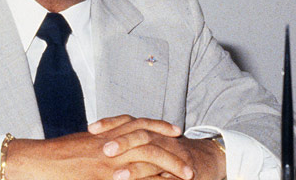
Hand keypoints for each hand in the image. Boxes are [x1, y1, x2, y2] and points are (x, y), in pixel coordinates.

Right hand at [5, 116, 191, 179]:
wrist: (38, 162)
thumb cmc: (57, 154)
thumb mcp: (83, 143)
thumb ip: (101, 141)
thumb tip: (112, 143)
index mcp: (106, 133)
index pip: (138, 124)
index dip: (159, 125)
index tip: (175, 129)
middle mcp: (111, 145)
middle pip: (150, 141)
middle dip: (171, 149)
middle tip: (188, 157)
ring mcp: (109, 163)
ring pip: (148, 160)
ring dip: (169, 167)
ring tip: (187, 176)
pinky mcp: (104, 177)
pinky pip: (135, 178)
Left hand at [91, 116, 226, 179]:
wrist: (205, 161)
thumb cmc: (168, 154)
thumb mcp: (146, 145)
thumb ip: (126, 143)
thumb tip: (94, 141)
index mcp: (149, 131)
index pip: (127, 122)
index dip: (110, 123)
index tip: (91, 128)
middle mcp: (160, 139)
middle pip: (140, 134)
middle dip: (122, 141)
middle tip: (105, 150)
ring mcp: (173, 154)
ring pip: (153, 156)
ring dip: (135, 167)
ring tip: (117, 176)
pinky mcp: (184, 171)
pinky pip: (168, 178)